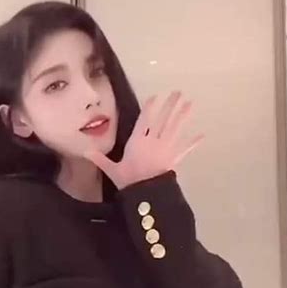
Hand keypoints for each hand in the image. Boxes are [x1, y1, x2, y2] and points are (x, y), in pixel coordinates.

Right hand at [84, 90, 204, 188]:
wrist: (147, 194)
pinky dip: (193, 142)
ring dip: (183, 116)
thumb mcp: (113, 170)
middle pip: (163, 120)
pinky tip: (202, 135)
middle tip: (178, 92)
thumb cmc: (129, 181)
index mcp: (138, 141)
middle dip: (171, 105)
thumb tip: (85, 152)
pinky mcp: (175, 159)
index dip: (150, 107)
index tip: (155, 96)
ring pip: (176, 129)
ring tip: (190, 104)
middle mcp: (154, 141)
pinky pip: (185, 149)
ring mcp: (166, 148)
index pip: (144, 120)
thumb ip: (101, 159)